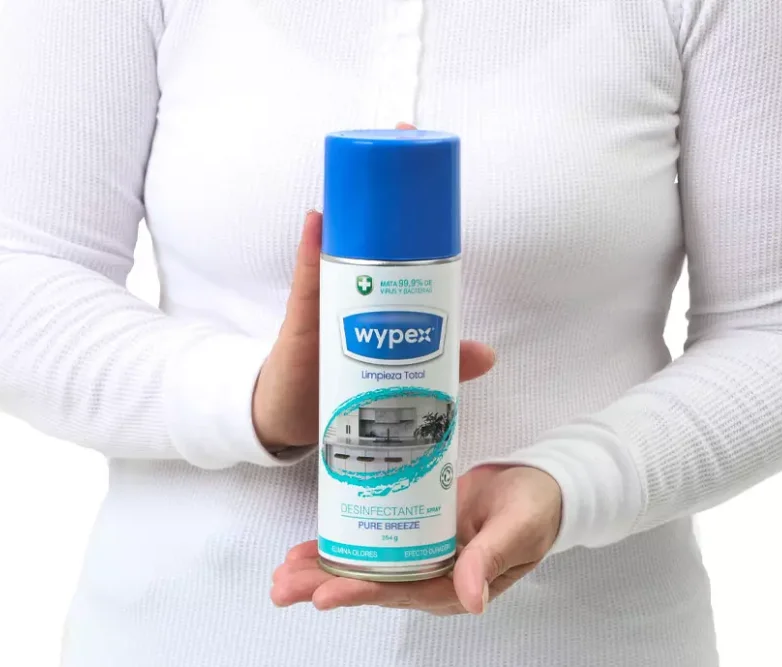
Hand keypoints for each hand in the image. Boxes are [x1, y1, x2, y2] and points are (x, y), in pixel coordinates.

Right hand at [252, 124, 493, 449]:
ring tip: (361, 163)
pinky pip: (307, 284)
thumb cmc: (345, 381)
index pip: (395, 235)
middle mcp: (349, 284)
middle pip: (366, 225)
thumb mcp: (404, 373)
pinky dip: (311, 254)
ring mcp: (323, 298)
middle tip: (401, 135)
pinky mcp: (301, 322)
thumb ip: (446, 365)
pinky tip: (318, 220)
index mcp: (375, 291)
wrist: (292, 417)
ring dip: (350, 206)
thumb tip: (490, 354)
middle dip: (382, 179)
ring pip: (339, 245)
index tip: (422, 147)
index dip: (410, 193)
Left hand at [271, 465, 562, 614]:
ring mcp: (423, 558)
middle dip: (325, 586)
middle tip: (282, 587)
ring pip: (366, 569)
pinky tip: (308, 550)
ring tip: (282, 574)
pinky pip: (374, 547)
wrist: (543, 487)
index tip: (323, 592)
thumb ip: (491, 559)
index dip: (361, 591)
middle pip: (373, 586)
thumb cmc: (536, 508)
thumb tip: (471, 601)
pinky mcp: (416, 536)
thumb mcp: (517, 529)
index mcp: (459, 586)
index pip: (402, 592)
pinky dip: (341, 548)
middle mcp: (435, 578)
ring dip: (324, 572)